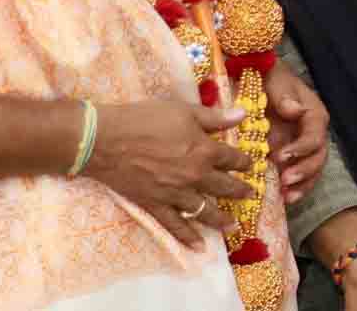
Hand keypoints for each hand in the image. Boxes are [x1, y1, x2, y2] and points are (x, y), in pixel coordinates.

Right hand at [87, 101, 256, 247]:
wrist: (105, 141)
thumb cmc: (145, 120)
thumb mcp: (184, 111)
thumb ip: (215, 117)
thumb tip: (244, 114)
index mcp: (205, 151)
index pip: (232, 159)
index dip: (244, 162)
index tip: (250, 165)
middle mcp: (195, 176)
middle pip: (224, 187)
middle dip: (239, 191)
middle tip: (250, 195)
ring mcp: (175, 194)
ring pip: (205, 210)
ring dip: (221, 218)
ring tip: (233, 224)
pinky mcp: (155, 205)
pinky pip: (175, 225)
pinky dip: (188, 237)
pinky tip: (199, 246)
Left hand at [264, 61, 328, 203]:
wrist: (256, 77)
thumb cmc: (267, 78)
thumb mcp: (275, 81)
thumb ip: (284, 95)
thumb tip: (293, 110)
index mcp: (313, 113)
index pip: (315, 133)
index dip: (302, 147)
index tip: (282, 156)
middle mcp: (313, 132)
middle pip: (318, 155)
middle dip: (304, 171)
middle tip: (285, 181)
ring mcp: (302, 146)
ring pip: (312, 169)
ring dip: (303, 184)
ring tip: (287, 196)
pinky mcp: (291, 156)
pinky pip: (299, 175)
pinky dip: (295, 188)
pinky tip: (285, 198)